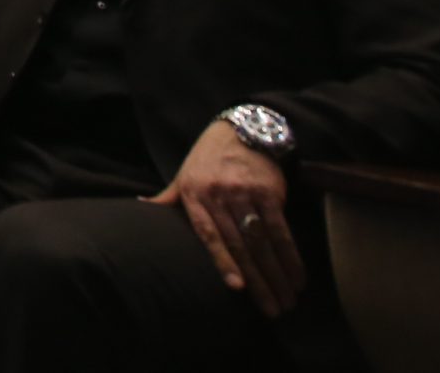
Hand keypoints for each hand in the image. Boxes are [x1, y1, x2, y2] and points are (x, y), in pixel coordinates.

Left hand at [145, 120, 304, 317]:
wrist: (241, 129)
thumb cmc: (208, 159)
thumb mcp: (184, 176)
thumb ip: (167, 199)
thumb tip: (140, 208)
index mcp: (195, 195)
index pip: (209, 234)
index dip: (223, 261)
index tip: (238, 287)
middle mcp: (220, 195)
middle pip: (241, 245)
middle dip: (259, 281)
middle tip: (272, 310)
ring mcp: (246, 193)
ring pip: (263, 241)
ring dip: (278, 274)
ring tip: (287, 301)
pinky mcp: (270, 192)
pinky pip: (282, 229)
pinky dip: (291, 255)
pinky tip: (298, 276)